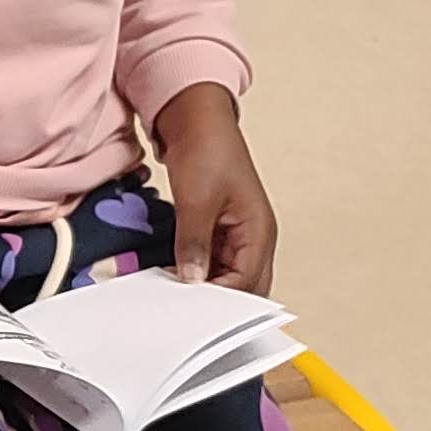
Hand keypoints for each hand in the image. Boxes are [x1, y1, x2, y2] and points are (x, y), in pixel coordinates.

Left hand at [152, 84, 277, 291]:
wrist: (195, 119)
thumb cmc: (207, 149)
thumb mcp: (196, 201)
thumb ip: (194, 244)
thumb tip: (192, 280)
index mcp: (259, 232)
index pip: (246, 284)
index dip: (219, 301)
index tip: (188, 311)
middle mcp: (253, 237)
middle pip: (241, 285)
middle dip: (214, 300)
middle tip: (180, 311)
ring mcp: (235, 234)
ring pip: (224, 275)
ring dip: (202, 285)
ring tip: (172, 295)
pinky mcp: (216, 229)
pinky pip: (209, 260)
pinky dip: (194, 270)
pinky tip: (170, 276)